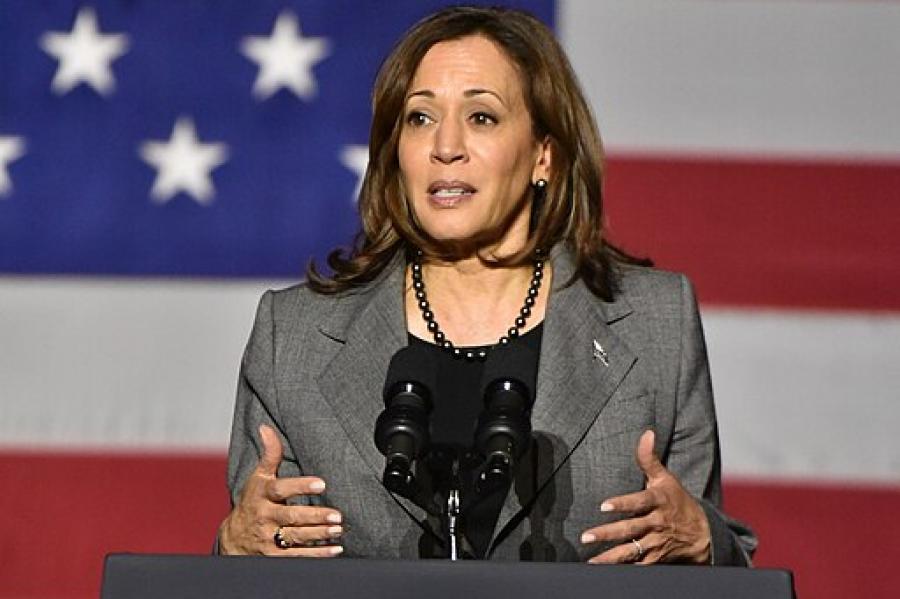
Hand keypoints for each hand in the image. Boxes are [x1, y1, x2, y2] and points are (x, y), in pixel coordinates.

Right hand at [218, 424, 343, 556]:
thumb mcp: (258, 477)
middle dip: (315, 516)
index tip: (321, 483)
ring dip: (319, 534)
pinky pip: (298, 556)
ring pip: (296, 537)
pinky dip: (317, 554)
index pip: (281, 488)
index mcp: (262, 494)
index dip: (300, 486)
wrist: (233, 538)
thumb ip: (269, 454)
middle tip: (337, 515)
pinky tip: (335, 549)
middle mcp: (265, 516)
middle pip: (291, 516)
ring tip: (338, 529)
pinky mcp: (274, 556)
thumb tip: (266, 427)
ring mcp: (268, 538)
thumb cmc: (253, 501)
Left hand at [581, 430, 710, 563]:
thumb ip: (649, 458)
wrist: (703, 534)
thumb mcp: (666, 478)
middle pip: (630, 529)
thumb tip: (647, 433)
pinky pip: (638, 565)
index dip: (622, 504)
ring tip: (592, 560)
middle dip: (608, 534)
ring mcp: (656, 542)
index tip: (604, 506)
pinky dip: (623, 569)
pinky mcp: (655, 557)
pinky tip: (605, 571)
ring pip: (632, 551)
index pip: (639, 502)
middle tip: (586, 536)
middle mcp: (656, 523)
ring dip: (611, 557)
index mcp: (658, 501)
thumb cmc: (678, 501)